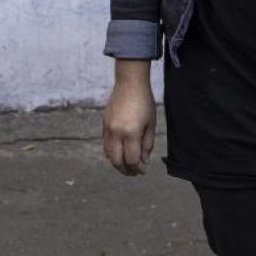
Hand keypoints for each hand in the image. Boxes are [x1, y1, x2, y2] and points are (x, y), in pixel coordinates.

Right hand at [103, 59, 156, 175]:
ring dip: (117, 163)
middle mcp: (116, 132)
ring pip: (108, 155)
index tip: (143, 170)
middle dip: (126, 170)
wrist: (129, 83)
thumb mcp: (151, 124)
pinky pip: (105, 145)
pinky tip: (120, 154)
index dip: (138, 168)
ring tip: (127, 166)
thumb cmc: (144, 102)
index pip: (132, 159)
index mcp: (131, 132)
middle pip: (117, 161)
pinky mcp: (104, 125)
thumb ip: (147, 145)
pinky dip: (111, 153)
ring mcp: (108, 129)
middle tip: (135, 173)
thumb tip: (143, 162)